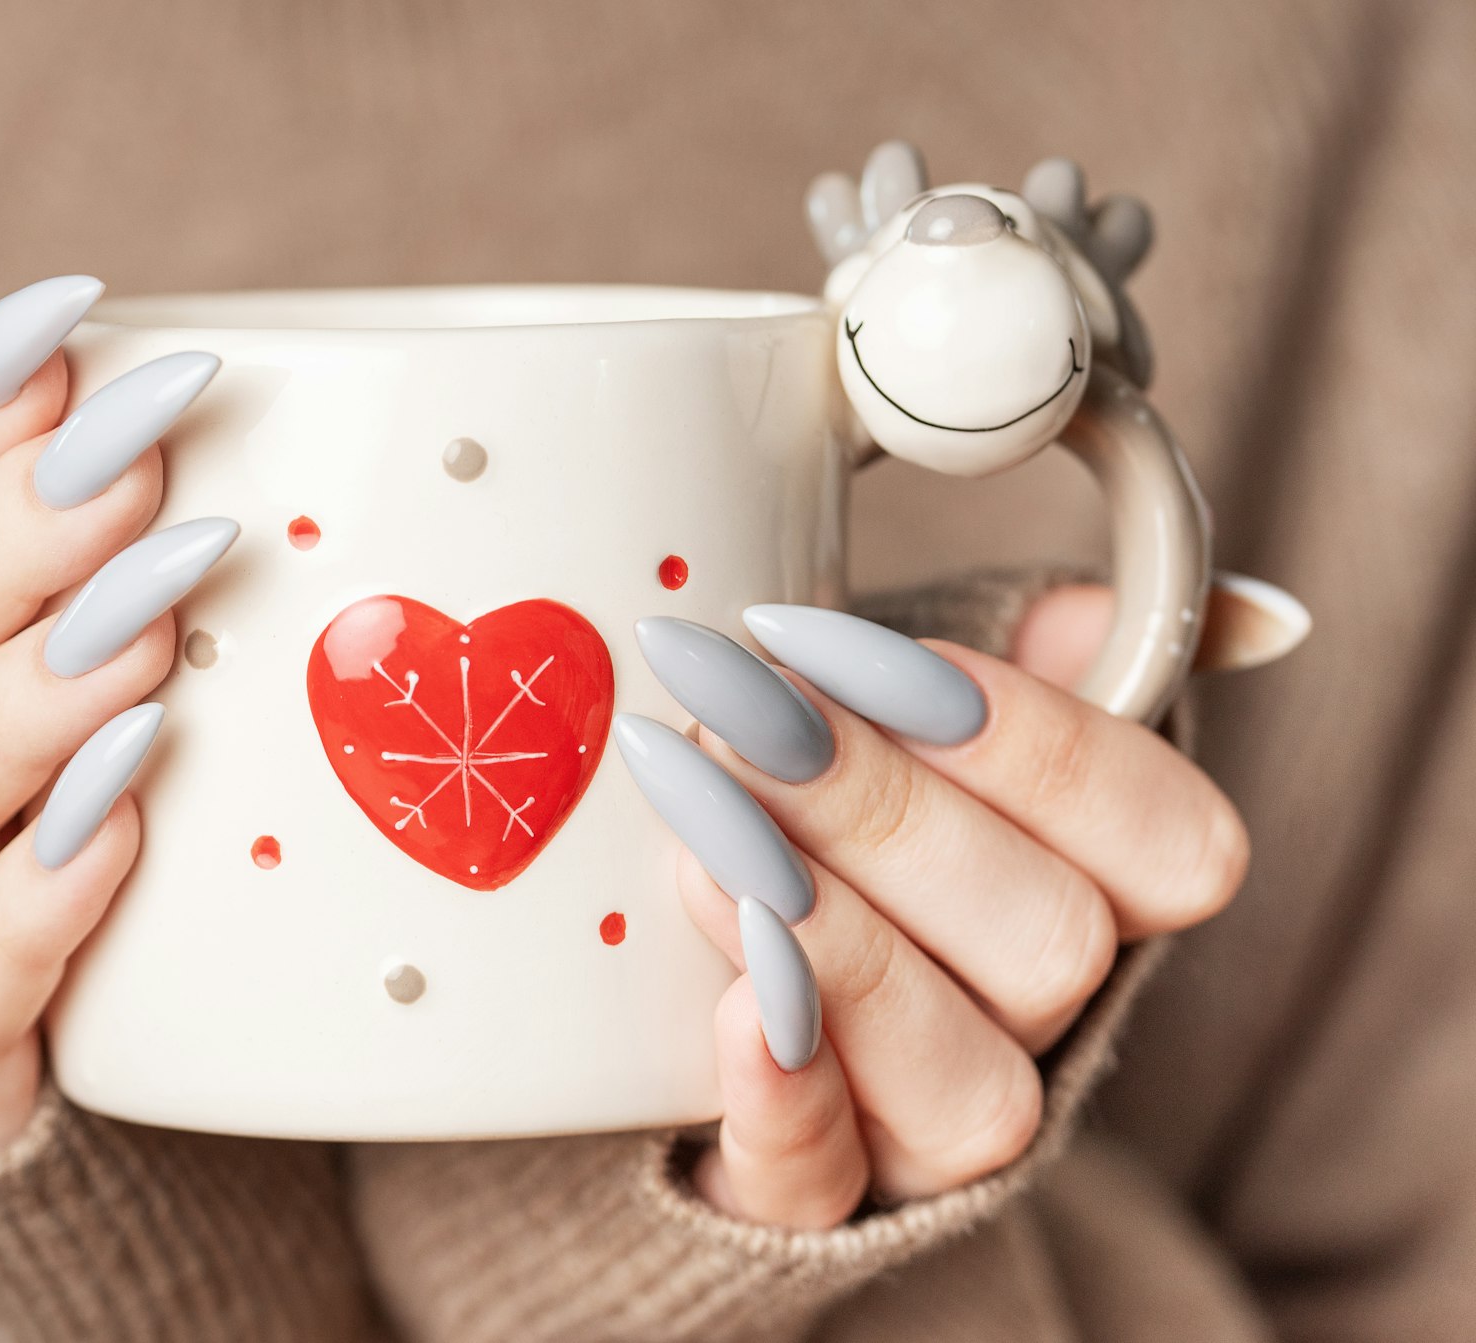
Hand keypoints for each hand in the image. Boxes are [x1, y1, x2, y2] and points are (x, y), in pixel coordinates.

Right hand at [0, 276, 232, 1147]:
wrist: (52, 1038)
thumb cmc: (79, 801)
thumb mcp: (89, 658)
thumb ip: (95, 539)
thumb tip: (107, 352)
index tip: (72, 326)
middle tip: (134, 468)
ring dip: (13, 708)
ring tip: (141, 642)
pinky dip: (30, 908)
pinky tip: (123, 833)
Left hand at [616, 590, 1248, 1226]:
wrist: (690, 951)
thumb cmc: (837, 788)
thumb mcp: (922, 693)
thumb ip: (1031, 649)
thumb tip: (1096, 618)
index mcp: (1110, 895)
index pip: (1172, 845)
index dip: (1033, 742)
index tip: (857, 646)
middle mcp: (1047, 1026)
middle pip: (1053, 948)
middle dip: (885, 813)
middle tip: (743, 713)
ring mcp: (932, 1127)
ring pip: (969, 1086)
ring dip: (837, 947)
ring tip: (705, 834)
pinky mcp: (809, 1193)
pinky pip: (823, 1189)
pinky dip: (785, 1103)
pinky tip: (733, 1010)